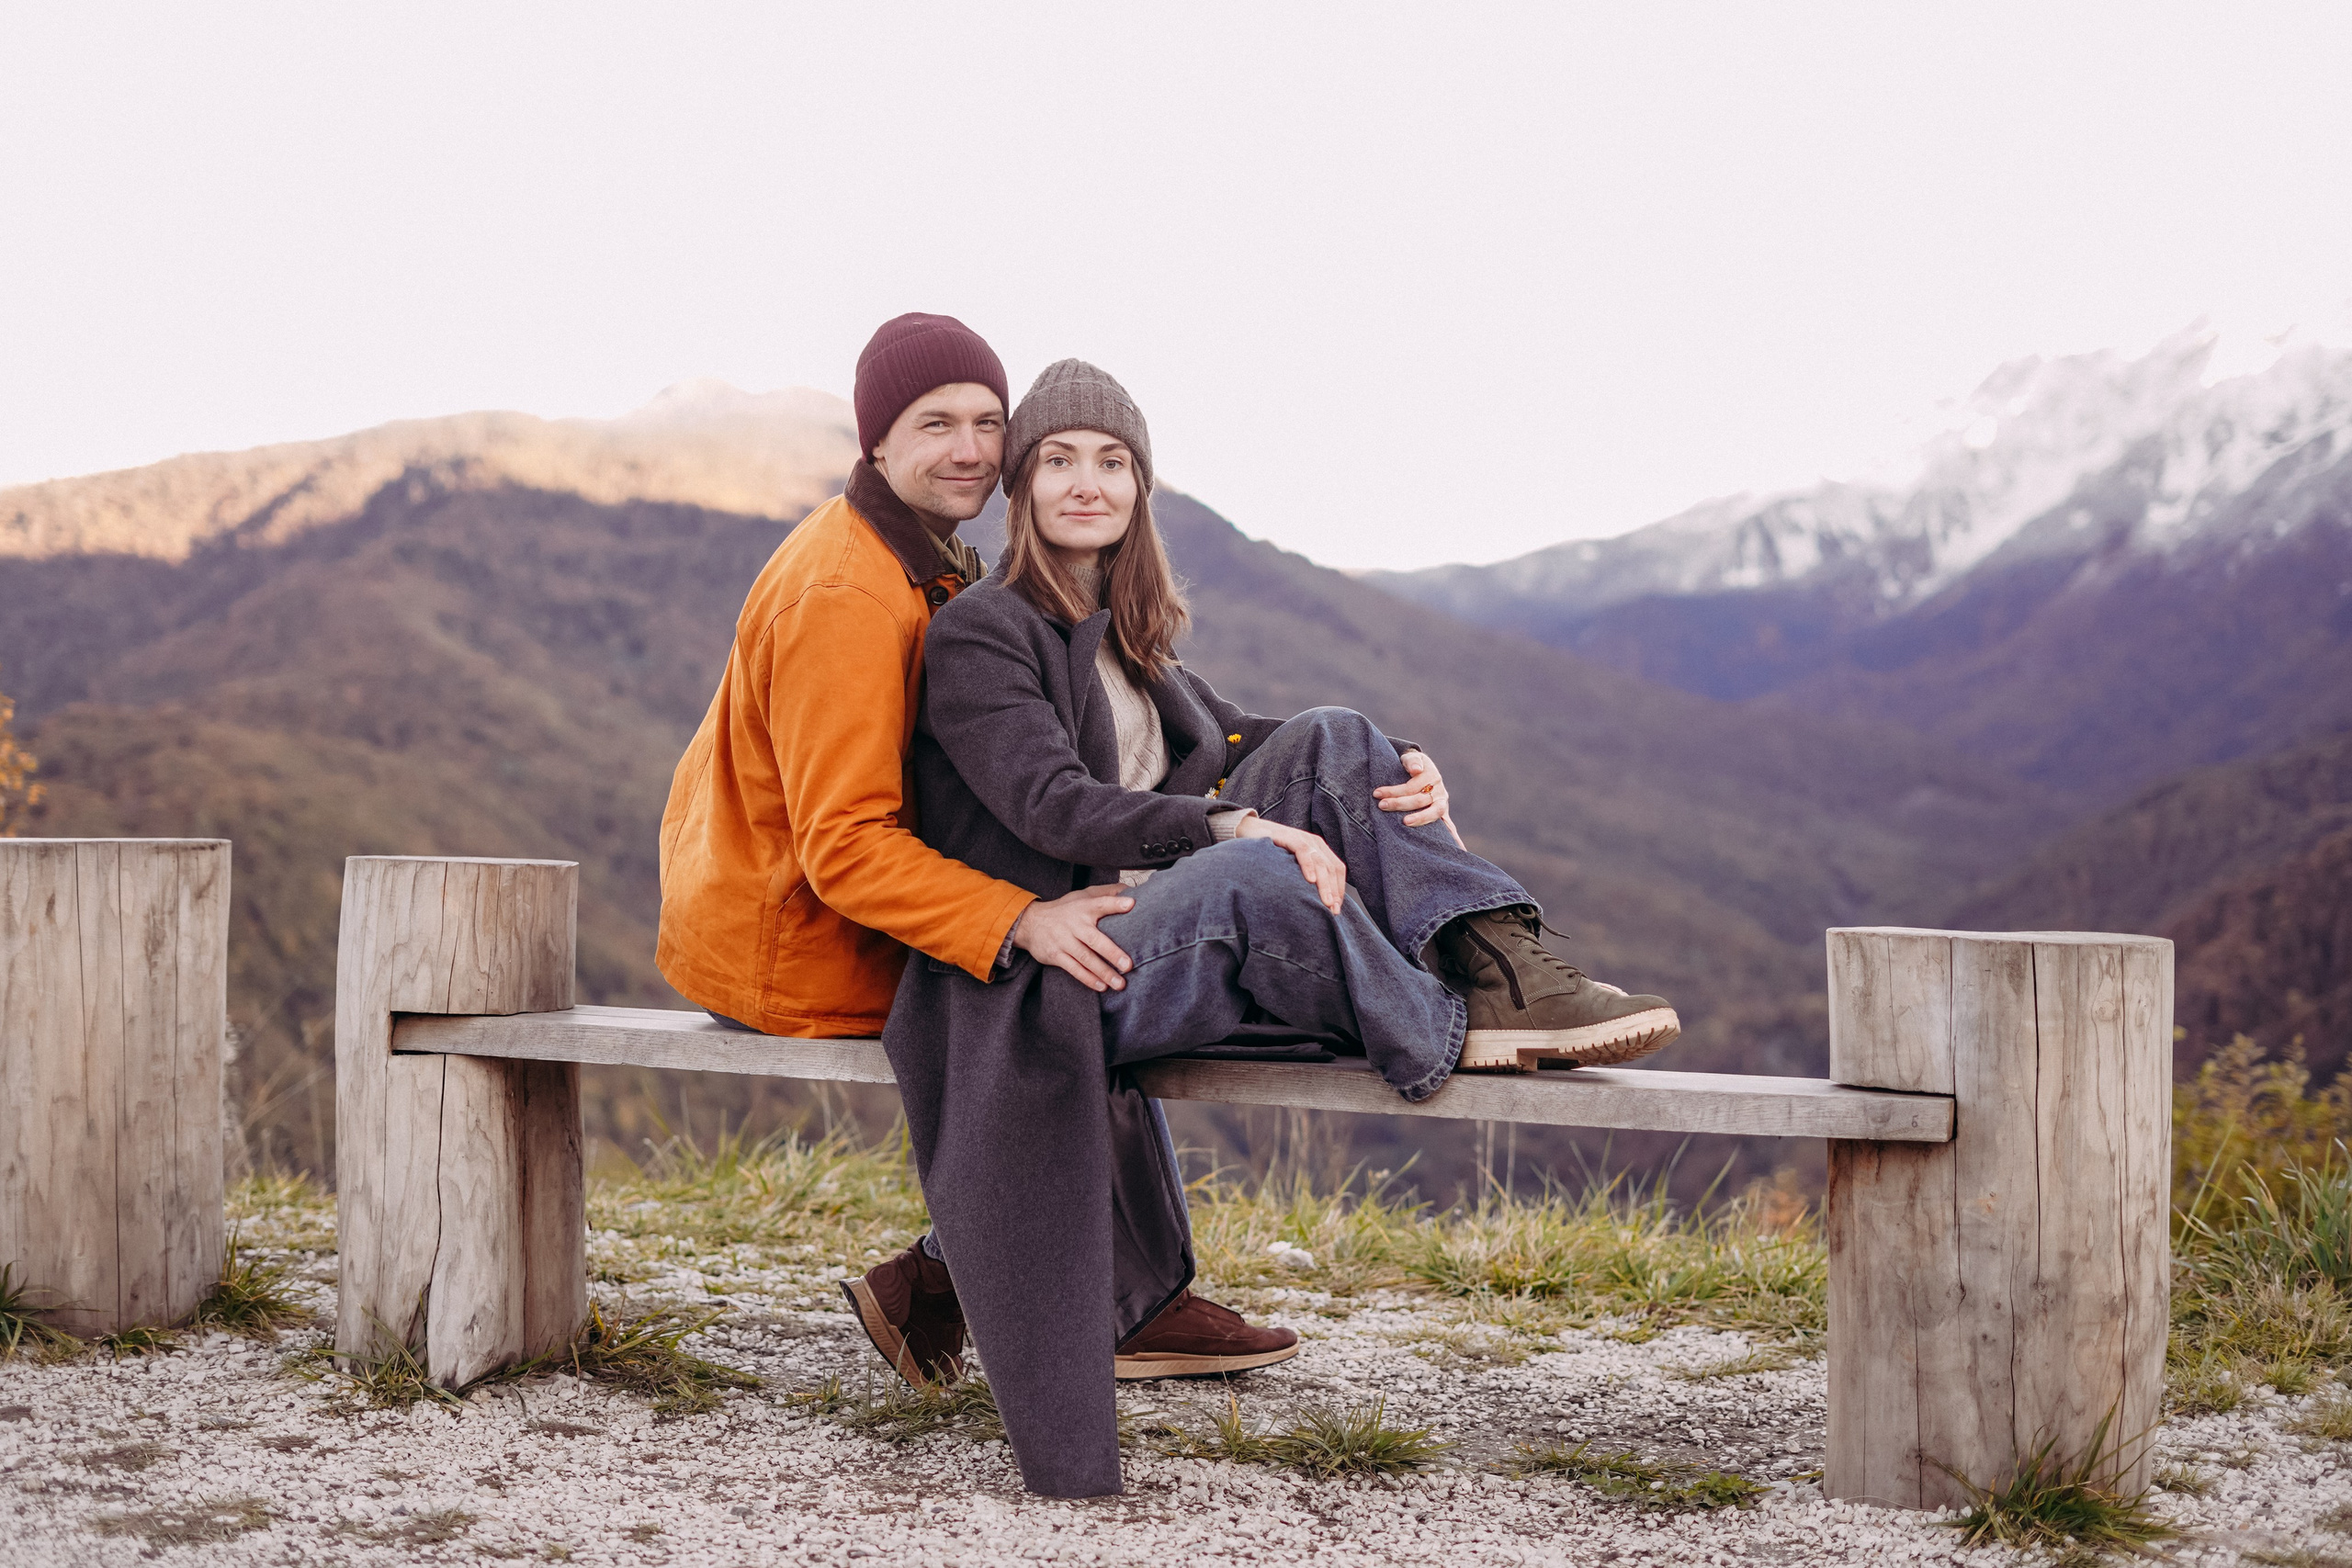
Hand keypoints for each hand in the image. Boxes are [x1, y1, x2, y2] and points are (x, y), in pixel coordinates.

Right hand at [1008, 886, 1134, 991]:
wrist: (1031, 922)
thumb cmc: (1066, 909)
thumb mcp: (1083, 896)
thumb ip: (1106, 893)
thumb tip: (1131, 889)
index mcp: (1083, 907)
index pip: (1101, 903)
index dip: (1115, 903)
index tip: (1132, 905)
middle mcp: (1074, 924)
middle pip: (1095, 939)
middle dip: (1112, 953)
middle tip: (1128, 965)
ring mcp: (1064, 941)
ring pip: (1085, 958)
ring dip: (1103, 972)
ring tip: (1120, 983)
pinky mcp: (1055, 955)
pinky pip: (1074, 969)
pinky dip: (1088, 979)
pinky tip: (1102, 986)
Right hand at [1236, 814, 1346, 913]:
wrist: (1250, 831)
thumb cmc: (1271, 853)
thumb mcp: (1291, 866)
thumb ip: (1303, 878)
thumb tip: (1313, 903)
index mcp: (1319, 849)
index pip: (1337, 869)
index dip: (1339, 889)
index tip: (1336, 909)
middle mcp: (1314, 843)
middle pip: (1331, 868)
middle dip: (1334, 891)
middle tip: (1333, 910)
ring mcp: (1303, 838)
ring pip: (1320, 862)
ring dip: (1325, 884)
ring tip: (1326, 902)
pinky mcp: (1289, 836)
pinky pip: (1303, 851)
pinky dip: (1308, 866)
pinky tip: (1310, 880)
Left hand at [1375, 749, 1463, 846]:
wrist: (1420, 769)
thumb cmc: (1412, 765)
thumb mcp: (1411, 757)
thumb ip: (1412, 761)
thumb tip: (1416, 770)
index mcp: (1431, 775)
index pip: (1412, 786)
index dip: (1394, 790)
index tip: (1377, 793)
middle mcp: (1439, 790)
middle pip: (1420, 799)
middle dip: (1400, 803)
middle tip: (1382, 806)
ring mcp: (1441, 803)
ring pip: (1433, 812)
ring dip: (1419, 819)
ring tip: (1404, 823)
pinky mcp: (1442, 814)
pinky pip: (1449, 826)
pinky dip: (1453, 837)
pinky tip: (1458, 848)